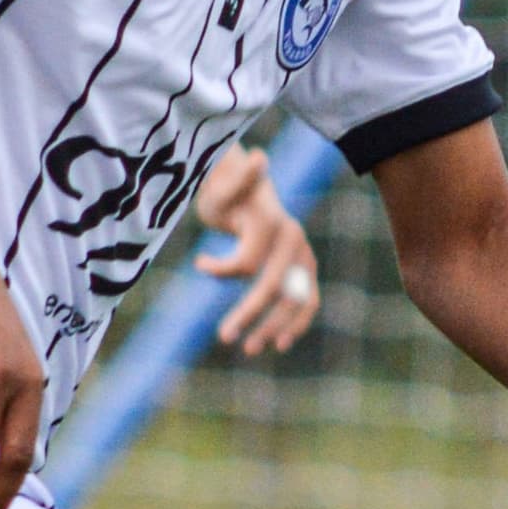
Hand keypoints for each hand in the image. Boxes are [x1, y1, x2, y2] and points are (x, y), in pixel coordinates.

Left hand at [195, 144, 321, 356]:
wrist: (247, 193)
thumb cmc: (226, 194)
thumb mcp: (222, 190)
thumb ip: (236, 182)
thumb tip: (259, 158)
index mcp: (271, 221)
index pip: (249, 262)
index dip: (223, 270)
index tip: (200, 263)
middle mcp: (293, 238)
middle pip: (274, 286)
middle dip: (250, 313)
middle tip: (224, 338)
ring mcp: (303, 254)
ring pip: (296, 298)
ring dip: (275, 327)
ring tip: (251, 350)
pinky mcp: (305, 268)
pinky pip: (307, 300)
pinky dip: (297, 322)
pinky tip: (280, 342)